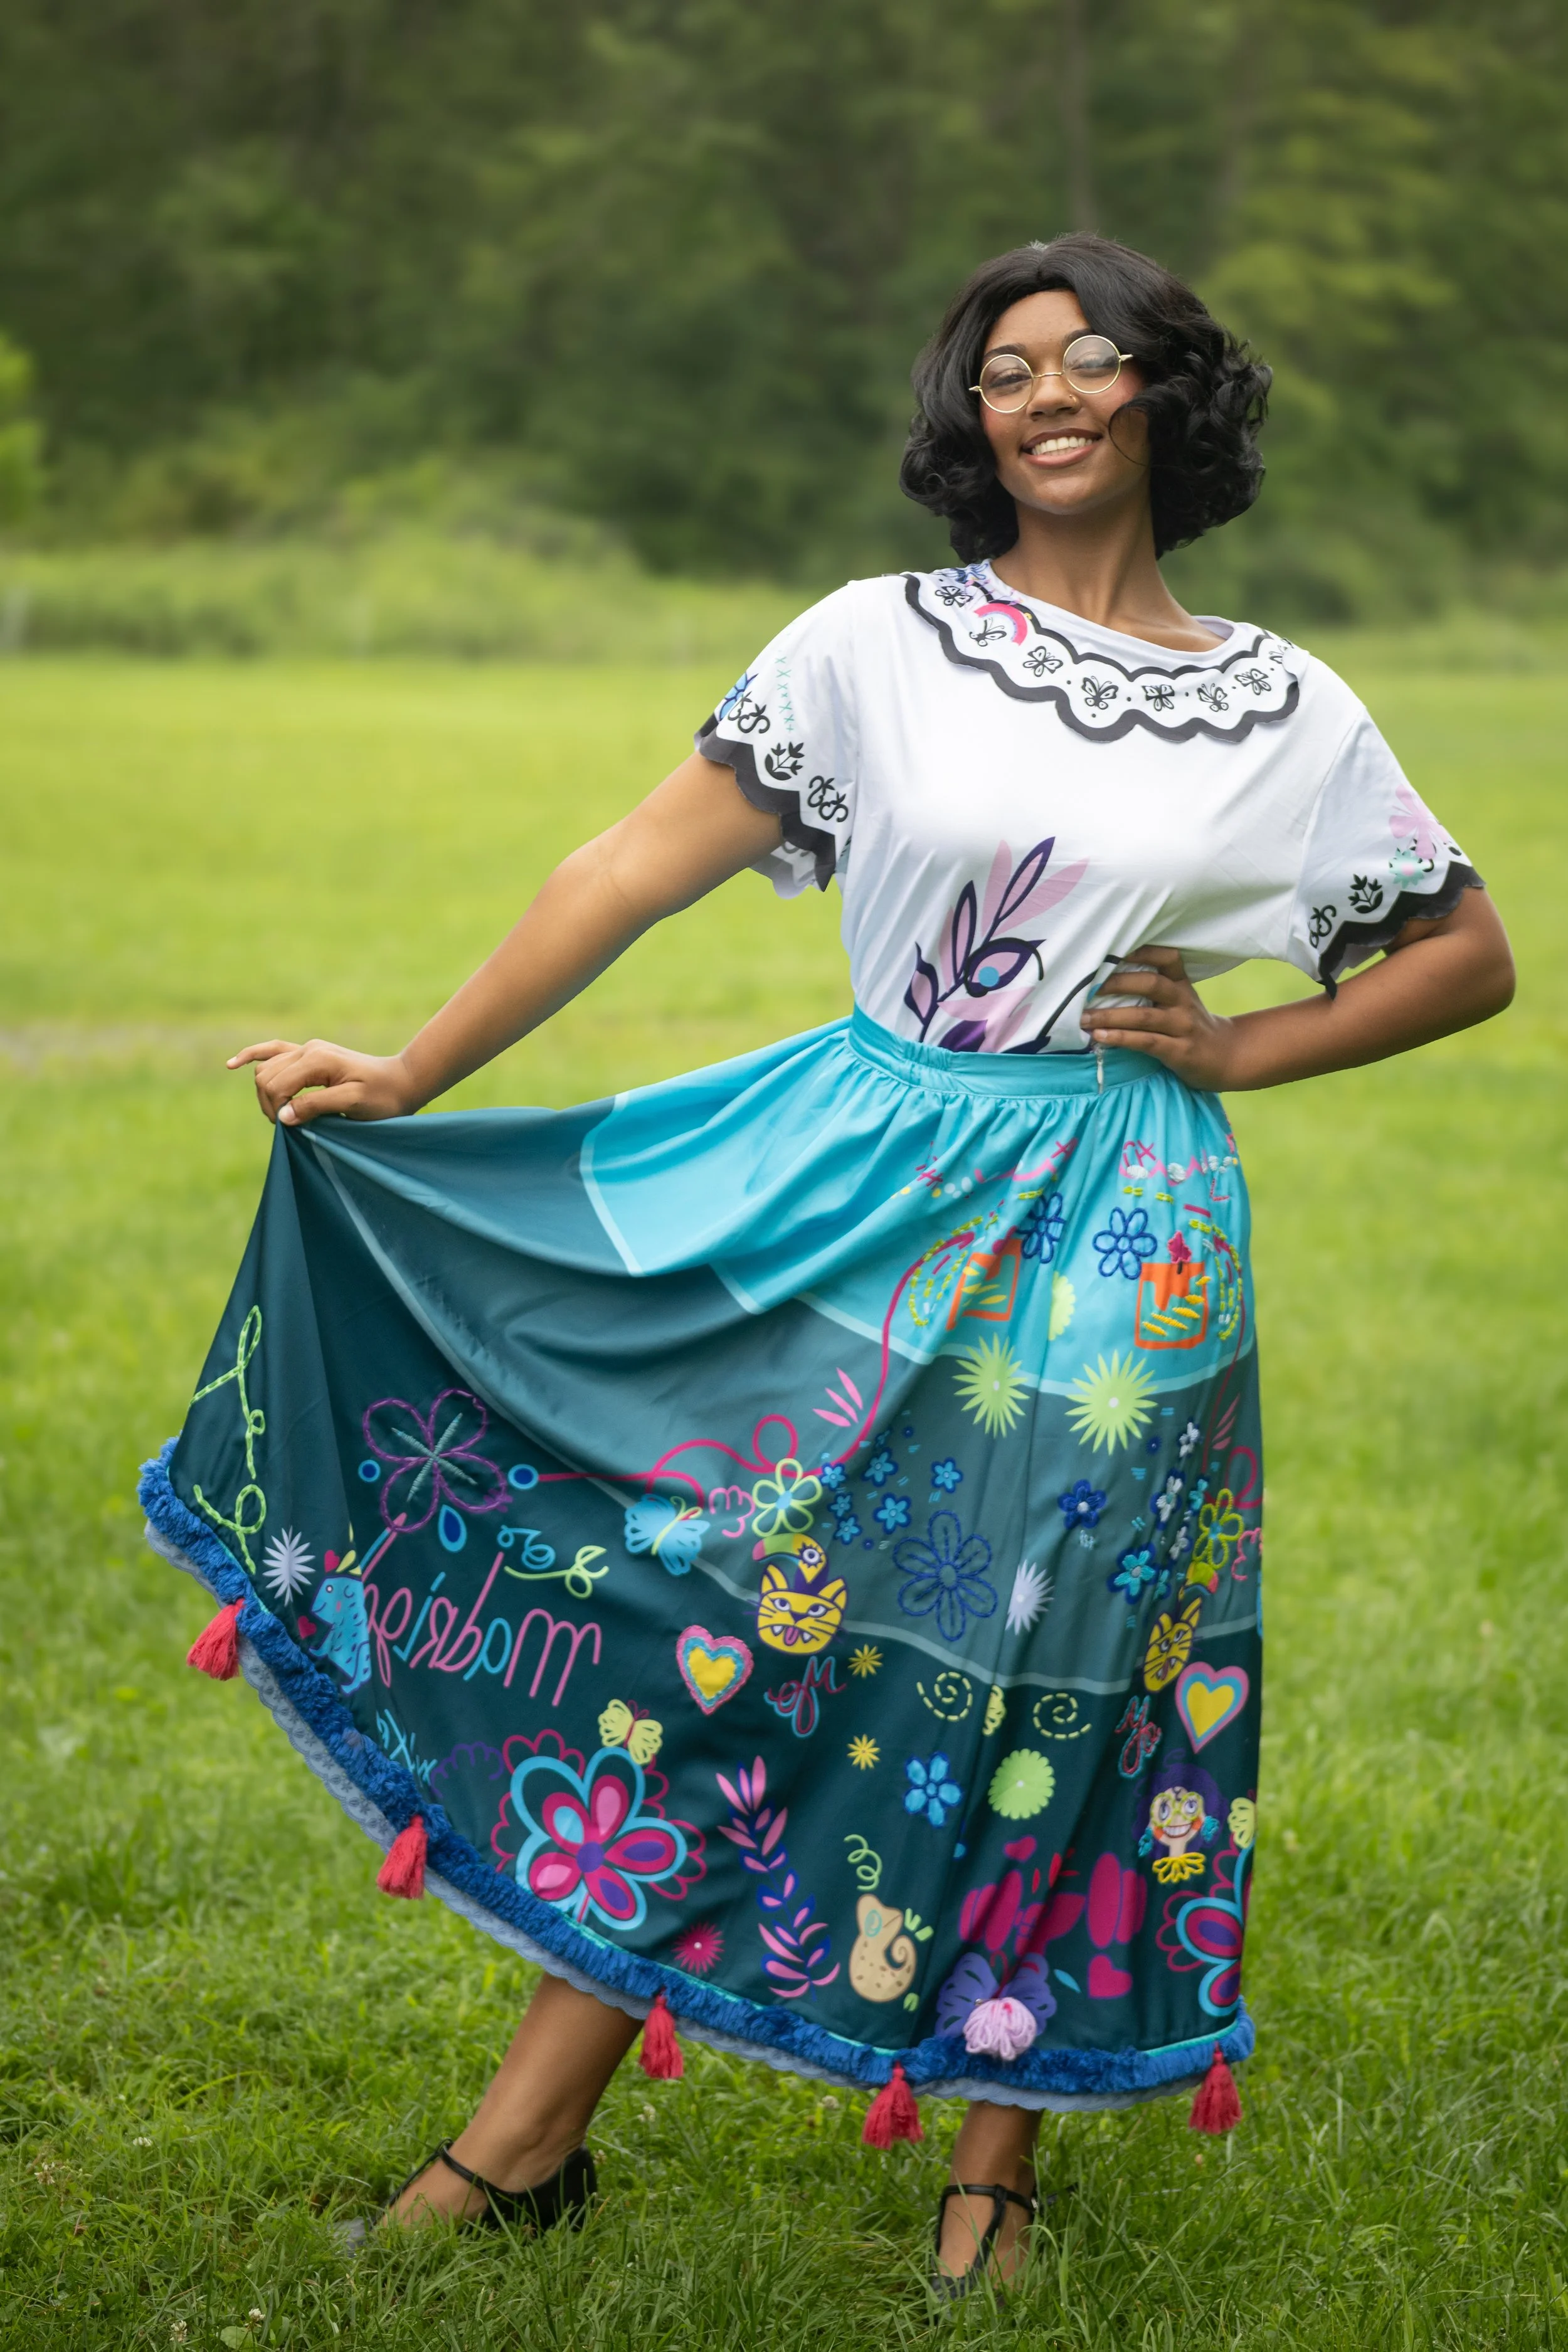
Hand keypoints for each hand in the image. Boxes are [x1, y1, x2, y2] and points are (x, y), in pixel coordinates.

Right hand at [227, 1038, 418, 1125]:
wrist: (401, 1082)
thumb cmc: (382, 1097)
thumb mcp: (353, 1104)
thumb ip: (317, 1107)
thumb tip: (283, 1116)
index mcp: (317, 1059)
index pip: (277, 1084)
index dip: (277, 1110)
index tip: (292, 1128)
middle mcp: (308, 1049)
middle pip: (266, 1076)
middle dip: (269, 1103)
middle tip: (290, 1125)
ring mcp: (307, 1049)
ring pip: (266, 1068)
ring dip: (266, 1092)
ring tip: (281, 1113)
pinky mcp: (309, 1054)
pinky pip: (273, 1051)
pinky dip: (252, 1056)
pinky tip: (232, 1065)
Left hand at [1086, 947, 1237, 1089]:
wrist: (1226, 1056)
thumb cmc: (1190, 1025)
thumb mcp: (1180, 1000)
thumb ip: (1154, 987)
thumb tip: (1105, 978)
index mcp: (1182, 985)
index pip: (1167, 958)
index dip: (1142, 952)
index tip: (1112, 949)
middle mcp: (1183, 1001)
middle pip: (1151, 984)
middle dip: (1116, 983)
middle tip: (1087, 987)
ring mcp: (1183, 1026)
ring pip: (1143, 1016)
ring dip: (1110, 1016)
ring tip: (1084, 1018)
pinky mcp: (1180, 1051)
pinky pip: (1146, 1042)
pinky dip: (1121, 1038)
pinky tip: (1100, 1037)